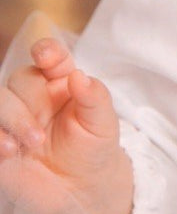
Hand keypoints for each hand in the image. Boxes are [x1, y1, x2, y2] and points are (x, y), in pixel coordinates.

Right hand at [0, 38, 132, 213]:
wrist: (81, 190)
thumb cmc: (94, 148)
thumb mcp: (103, 123)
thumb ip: (95, 96)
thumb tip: (78, 75)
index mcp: (62, 82)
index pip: (51, 57)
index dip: (46, 51)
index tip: (45, 57)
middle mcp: (36, 96)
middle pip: (20, 79)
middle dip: (28, 102)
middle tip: (41, 134)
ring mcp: (15, 119)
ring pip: (0, 100)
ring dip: (11, 118)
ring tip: (30, 143)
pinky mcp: (2, 144)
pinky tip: (9, 151)